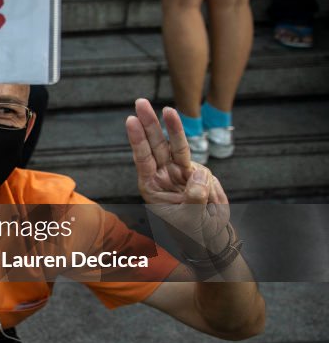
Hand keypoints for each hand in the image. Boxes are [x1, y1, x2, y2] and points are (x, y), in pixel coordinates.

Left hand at [126, 99, 229, 252]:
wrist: (209, 240)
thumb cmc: (192, 233)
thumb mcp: (190, 220)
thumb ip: (194, 199)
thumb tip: (199, 174)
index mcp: (150, 186)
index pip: (142, 159)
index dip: (137, 140)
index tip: (130, 120)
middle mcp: (163, 175)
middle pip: (155, 144)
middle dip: (149, 123)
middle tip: (140, 102)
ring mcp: (180, 171)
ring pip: (177, 146)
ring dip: (173, 126)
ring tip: (169, 110)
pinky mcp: (198, 173)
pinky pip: (202, 170)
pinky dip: (208, 182)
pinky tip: (212, 203)